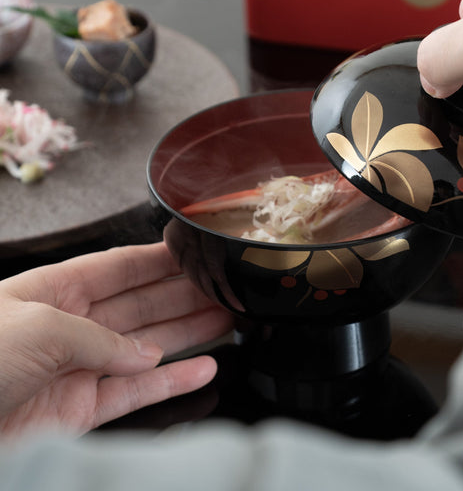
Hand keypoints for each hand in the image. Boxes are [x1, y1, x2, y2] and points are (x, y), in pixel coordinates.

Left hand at [0, 242, 232, 437]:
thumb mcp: (39, 329)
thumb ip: (102, 338)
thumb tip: (144, 354)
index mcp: (54, 292)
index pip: (118, 267)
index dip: (158, 259)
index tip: (193, 251)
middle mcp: (71, 326)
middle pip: (141, 305)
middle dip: (183, 296)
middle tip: (222, 289)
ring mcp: (79, 368)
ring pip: (146, 348)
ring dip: (188, 335)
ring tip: (225, 321)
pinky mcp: (81, 409)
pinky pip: (136, 392)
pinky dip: (171, 382)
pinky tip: (201, 369)